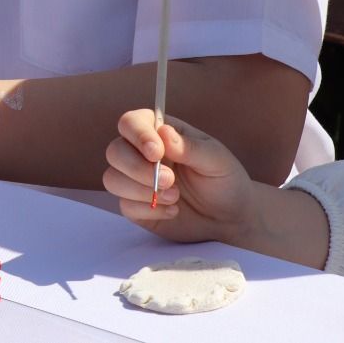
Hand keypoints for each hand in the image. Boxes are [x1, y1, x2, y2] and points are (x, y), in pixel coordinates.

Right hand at [103, 109, 256, 243]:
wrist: (231, 219)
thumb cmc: (225, 181)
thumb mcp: (217, 160)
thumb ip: (191, 147)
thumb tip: (164, 134)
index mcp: (158, 133)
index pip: (130, 123)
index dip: (137, 135)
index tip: (156, 153)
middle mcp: (140, 154)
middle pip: (114, 151)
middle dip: (138, 169)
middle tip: (170, 181)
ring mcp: (135, 180)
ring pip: (112, 179)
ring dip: (141, 191)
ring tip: (174, 197)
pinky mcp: (135, 206)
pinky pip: (124, 205)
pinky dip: (149, 210)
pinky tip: (172, 211)